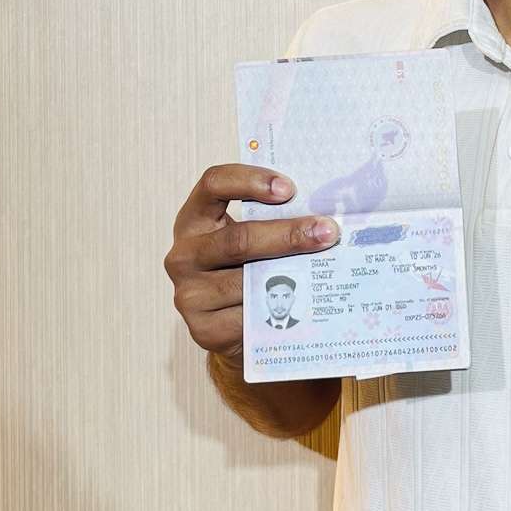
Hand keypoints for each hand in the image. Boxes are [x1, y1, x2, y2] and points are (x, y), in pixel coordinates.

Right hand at [164, 162, 337, 368]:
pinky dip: (277, 309)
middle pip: (238, 239)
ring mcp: (189, 294)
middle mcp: (183, 255)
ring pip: (246, 281)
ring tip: (326, 268)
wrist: (234, 326)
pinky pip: (248, 316)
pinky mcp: (203, 329)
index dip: (249, 180)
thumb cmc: (248, 268)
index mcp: (193, 220)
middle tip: (327, 231)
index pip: (213, 185)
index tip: (289, 188)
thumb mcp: (251, 238)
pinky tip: (303, 302)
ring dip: (292, 274)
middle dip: (288, 234)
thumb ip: (272, 221)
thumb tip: (321, 213)